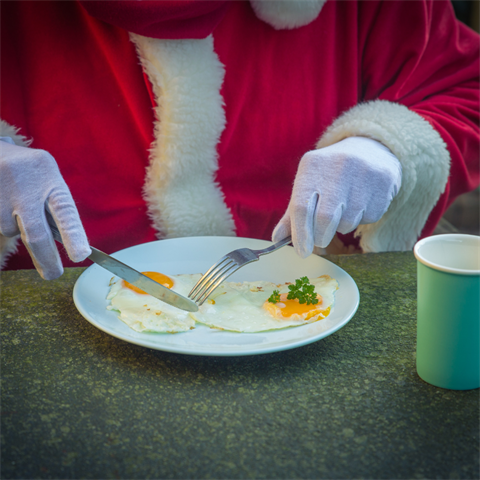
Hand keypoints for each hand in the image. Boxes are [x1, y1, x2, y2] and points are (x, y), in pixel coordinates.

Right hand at [0, 140, 90, 278]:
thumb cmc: (31, 171)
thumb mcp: (49, 178)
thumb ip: (56, 207)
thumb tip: (66, 243)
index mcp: (51, 180)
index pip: (65, 213)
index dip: (73, 235)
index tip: (80, 256)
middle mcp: (27, 189)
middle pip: (36, 234)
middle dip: (46, 259)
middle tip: (53, 275)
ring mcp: (2, 196)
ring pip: (12, 232)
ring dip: (17, 228)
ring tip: (16, 206)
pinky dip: (4, 223)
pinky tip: (4, 204)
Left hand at [273, 137, 401, 257]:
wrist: (369, 149)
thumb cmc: (330, 174)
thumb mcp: (308, 184)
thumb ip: (292, 212)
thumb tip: (277, 239)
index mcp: (313, 165)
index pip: (302, 207)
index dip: (300, 234)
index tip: (301, 252)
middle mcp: (338, 167)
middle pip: (325, 219)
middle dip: (320, 236)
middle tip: (320, 240)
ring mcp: (363, 175)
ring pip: (347, 222)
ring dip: (341, 226)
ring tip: (342, 209)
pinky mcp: (384, 184)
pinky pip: (368, 218)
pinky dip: (360, 219)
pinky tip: (360, 202)